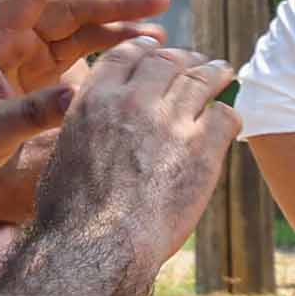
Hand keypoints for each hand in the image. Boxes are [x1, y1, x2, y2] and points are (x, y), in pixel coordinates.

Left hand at [0, 0, 170, 194]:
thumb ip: (31, 114)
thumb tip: (78, 99)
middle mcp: (12, 40)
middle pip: (68, 10)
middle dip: (113, 3)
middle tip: (160, 1)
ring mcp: (28, 58)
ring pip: (79, 31)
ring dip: (118, 26)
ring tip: (160, 29)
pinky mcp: (39, 79)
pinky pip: (80, 57)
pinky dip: (109, 53)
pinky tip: (138, 53)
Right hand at [14, 35, 234, 278]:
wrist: (99, 246)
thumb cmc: (72, 214)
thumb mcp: (65, 156)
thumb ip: (86, 130)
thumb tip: (97, 130)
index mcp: (94, 100)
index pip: (125, 56)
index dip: (145, 49)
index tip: (155, 49)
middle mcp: (133, 102)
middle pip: (167, 62)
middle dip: (184, 57)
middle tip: (197, 60)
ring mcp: (170, 123)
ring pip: (201, 81)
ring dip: (215, 73)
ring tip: (224, 71)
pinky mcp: (202, 150)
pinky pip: (225, 118)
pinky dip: (229, 114)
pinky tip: (230, 119)